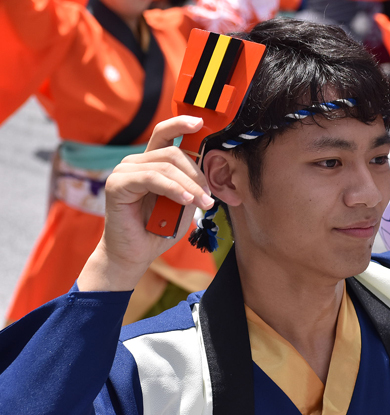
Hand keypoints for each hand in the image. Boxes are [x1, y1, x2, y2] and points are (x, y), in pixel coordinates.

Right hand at [77, 116, 214, 291]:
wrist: (135, 254)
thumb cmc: (159, 229)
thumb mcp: (183, 203)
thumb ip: (192, 184)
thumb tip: (209, 171)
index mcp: (151, 162)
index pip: (165, 133)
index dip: (182, 124)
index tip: (201, 122)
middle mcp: (136, 162)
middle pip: (173, 153)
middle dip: (197, 175)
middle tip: (209, 198)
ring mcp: (124, 171)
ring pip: (166, 166)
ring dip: (190, 186)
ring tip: (202, 205)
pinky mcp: (117, 184)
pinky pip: (152, 178)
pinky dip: (172, 188)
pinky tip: (185, 200)